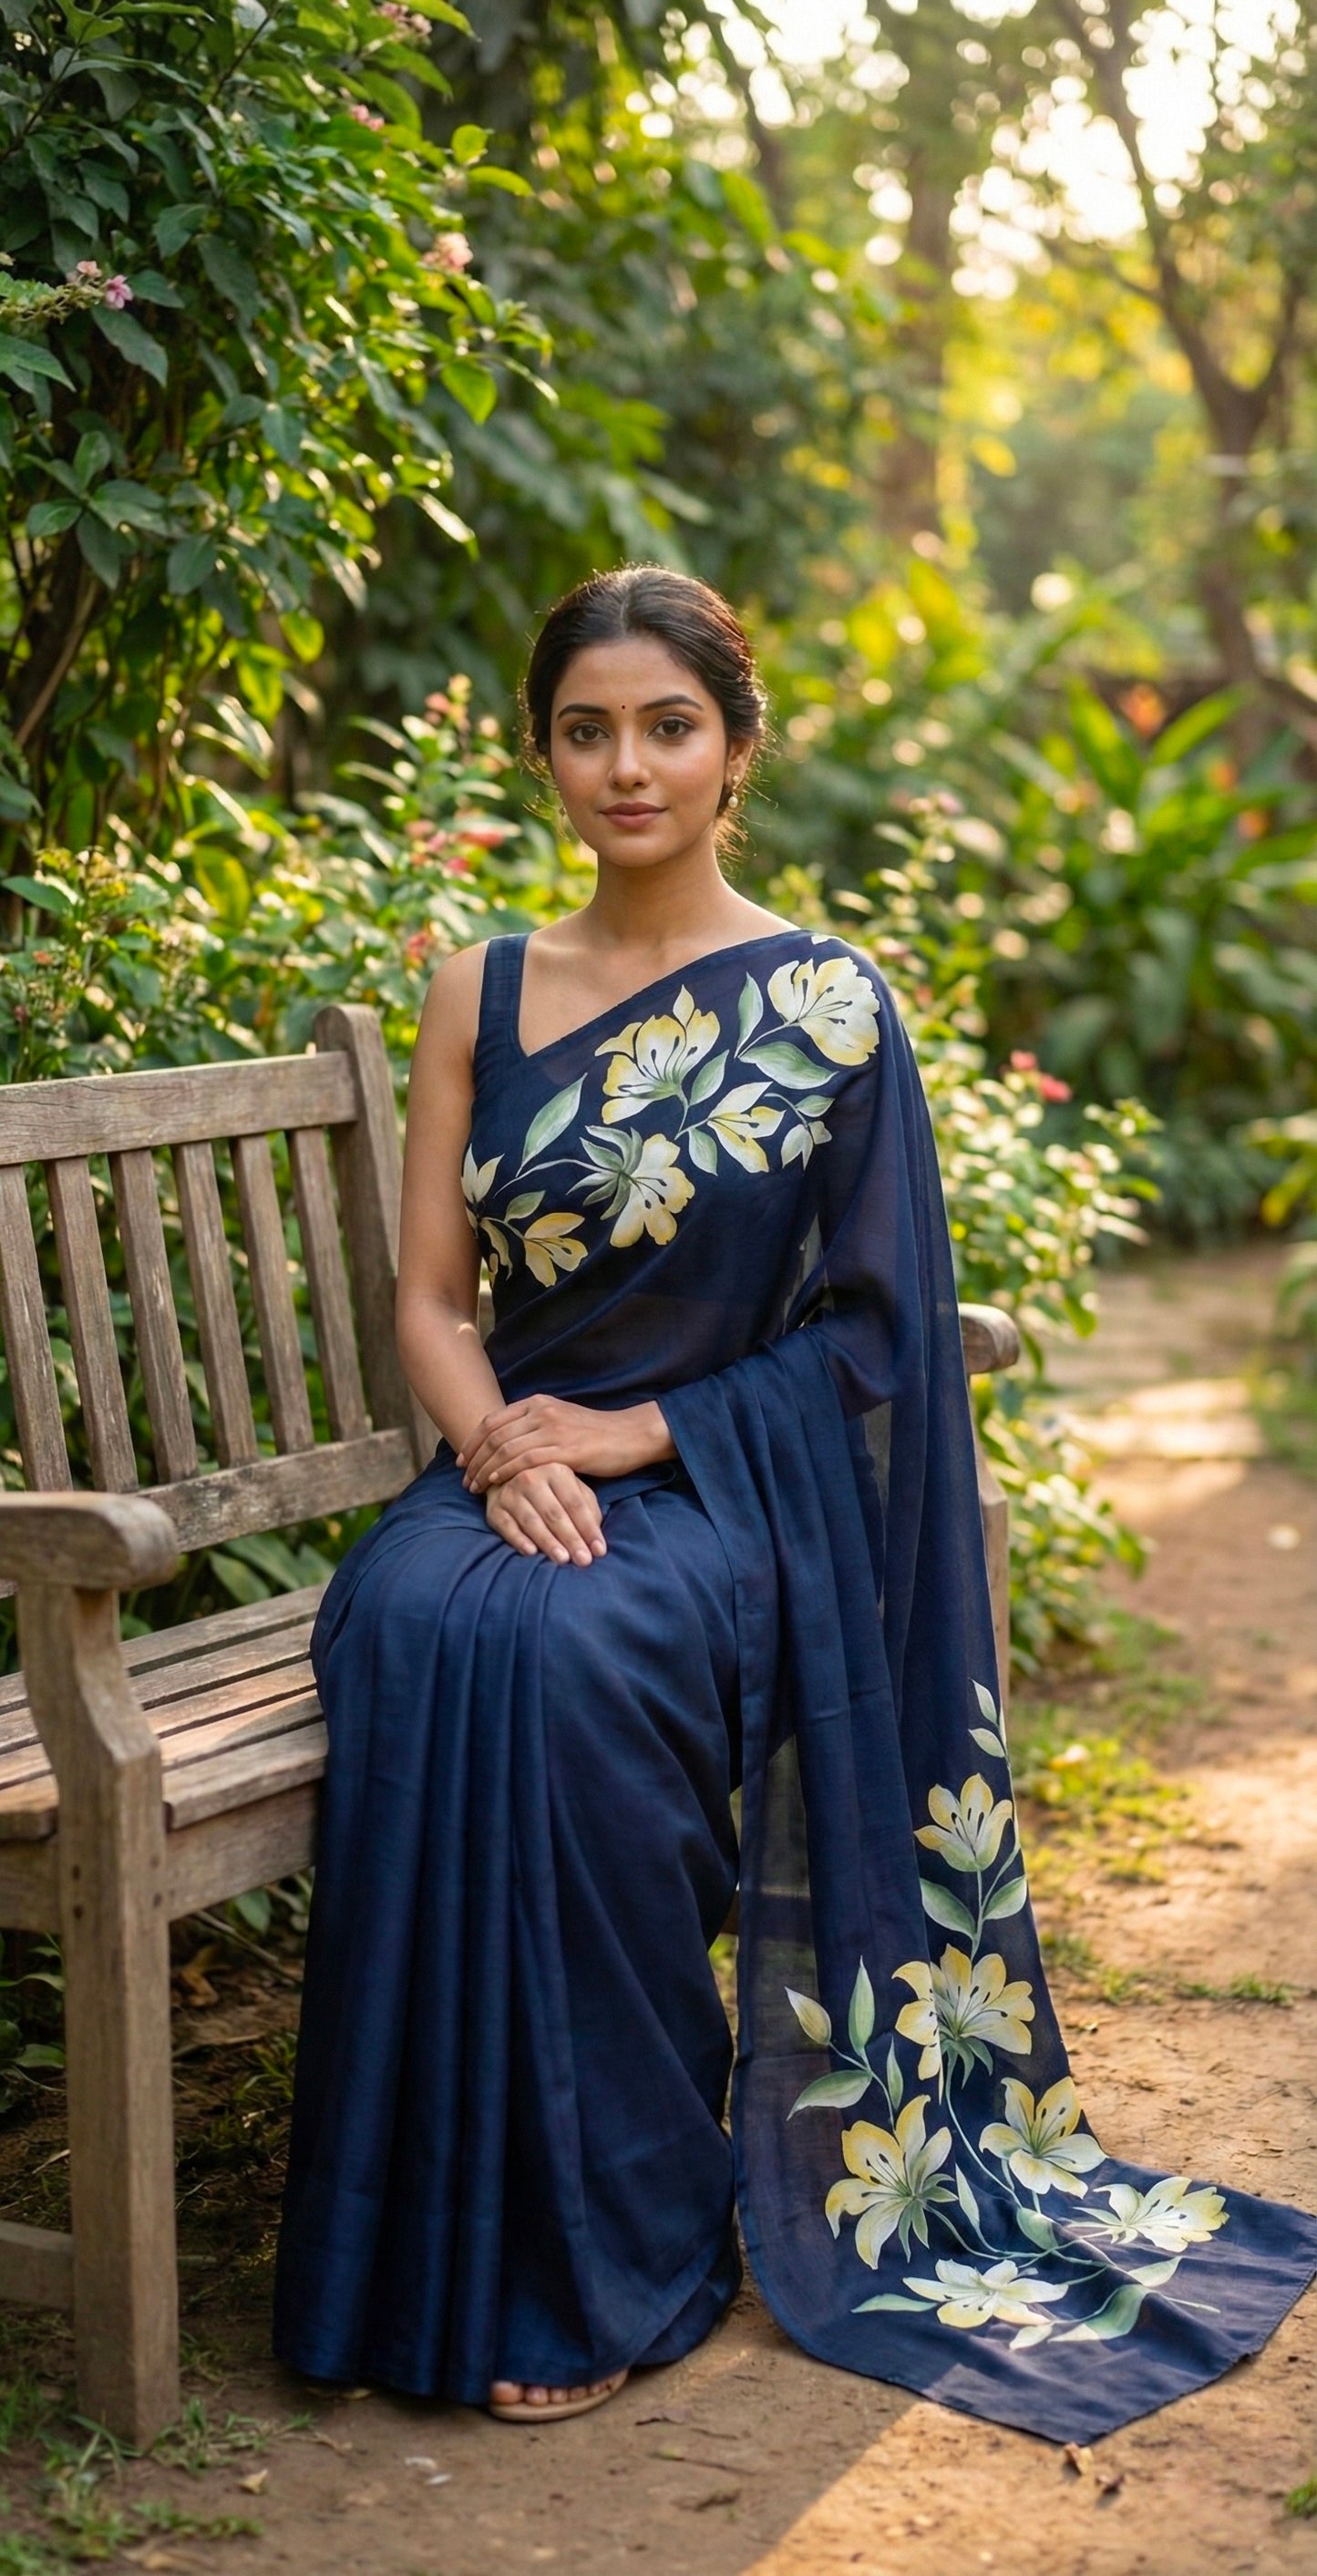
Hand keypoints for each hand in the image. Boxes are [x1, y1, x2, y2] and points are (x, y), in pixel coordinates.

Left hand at [458, 1393, 671, 1492]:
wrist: (629, 1435)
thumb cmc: (595, 1433)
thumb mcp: (560, 1419)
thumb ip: (534, 1424)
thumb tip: (507, 1440)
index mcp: (537, 1403)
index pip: (492, 1420)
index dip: (472, 1441)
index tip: (461, 1459)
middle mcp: (542, 1412)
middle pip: (494, 1435)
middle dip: (473, 1458)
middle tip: (463, 1478)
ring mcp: (553, 1429)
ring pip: (505, 1449)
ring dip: (484, 1469)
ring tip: (474, 1487)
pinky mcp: (564, 1449)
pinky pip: (525, 1460)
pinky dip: (504, 1472)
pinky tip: (495, 1482)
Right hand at [484, 1464, 605, 1568]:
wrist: (507, 1479)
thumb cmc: (550, 1489)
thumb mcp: (572, 1489)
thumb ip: (587, 1507)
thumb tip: (596, 1535)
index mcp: (556, 1470)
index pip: (575, 1504)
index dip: (589, 1528)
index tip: (600, 1551)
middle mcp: (531, 1478)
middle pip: (555, 1514)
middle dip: (571, 1539)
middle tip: (584, 1561)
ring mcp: (510, 1492)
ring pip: (532, 1521)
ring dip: (548, 1542)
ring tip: (563, 1560)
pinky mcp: (494, 1508)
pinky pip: (507, 1526)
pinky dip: (518, 1539)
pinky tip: (531, 1553)